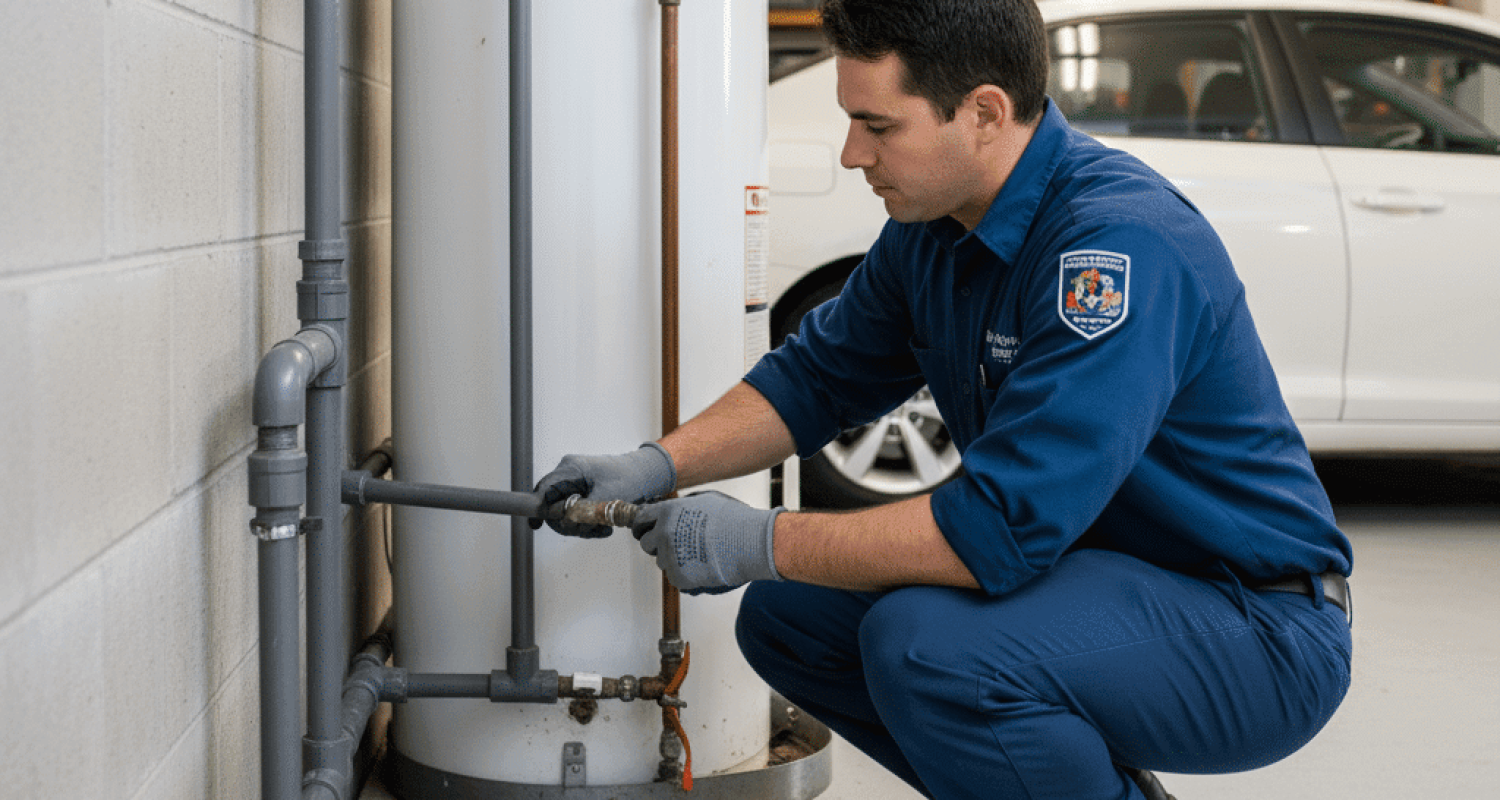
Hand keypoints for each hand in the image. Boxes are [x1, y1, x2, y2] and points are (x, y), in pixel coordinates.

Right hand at [532, 443, 675, 536]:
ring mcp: (575, 483)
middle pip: (554, 505)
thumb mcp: (606, 497)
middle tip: (590, 530)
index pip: (545, 489)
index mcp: (571, 468)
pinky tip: (605, 528)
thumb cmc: (629, 479)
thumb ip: (584, 511)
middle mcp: (569, 474)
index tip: (537, 526)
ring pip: (566, 513)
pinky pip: (577, 512)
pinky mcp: (583, 492)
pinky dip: (589, 523)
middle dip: (570, 523)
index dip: (539, 508)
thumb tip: (565, 524)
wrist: (646, 474)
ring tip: (604, 528)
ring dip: (583, 525)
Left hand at [631, 491, 783, 592]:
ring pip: (662, 560)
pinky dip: (685, 573)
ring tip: (698, 553)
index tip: (643, 528)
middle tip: (676, 543)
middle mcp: (664, 534)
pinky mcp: (679, 577)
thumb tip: (670, 511)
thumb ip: (681, 506)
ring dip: (673, 558)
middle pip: (646, 543)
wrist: (750, 543)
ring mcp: (670, 557)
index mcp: (667, 512)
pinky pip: (674, 576)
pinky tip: (702, 565)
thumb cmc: (733, 520)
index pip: (640, 518)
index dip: (642, 524)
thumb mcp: (704, 499)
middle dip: (657, 543)